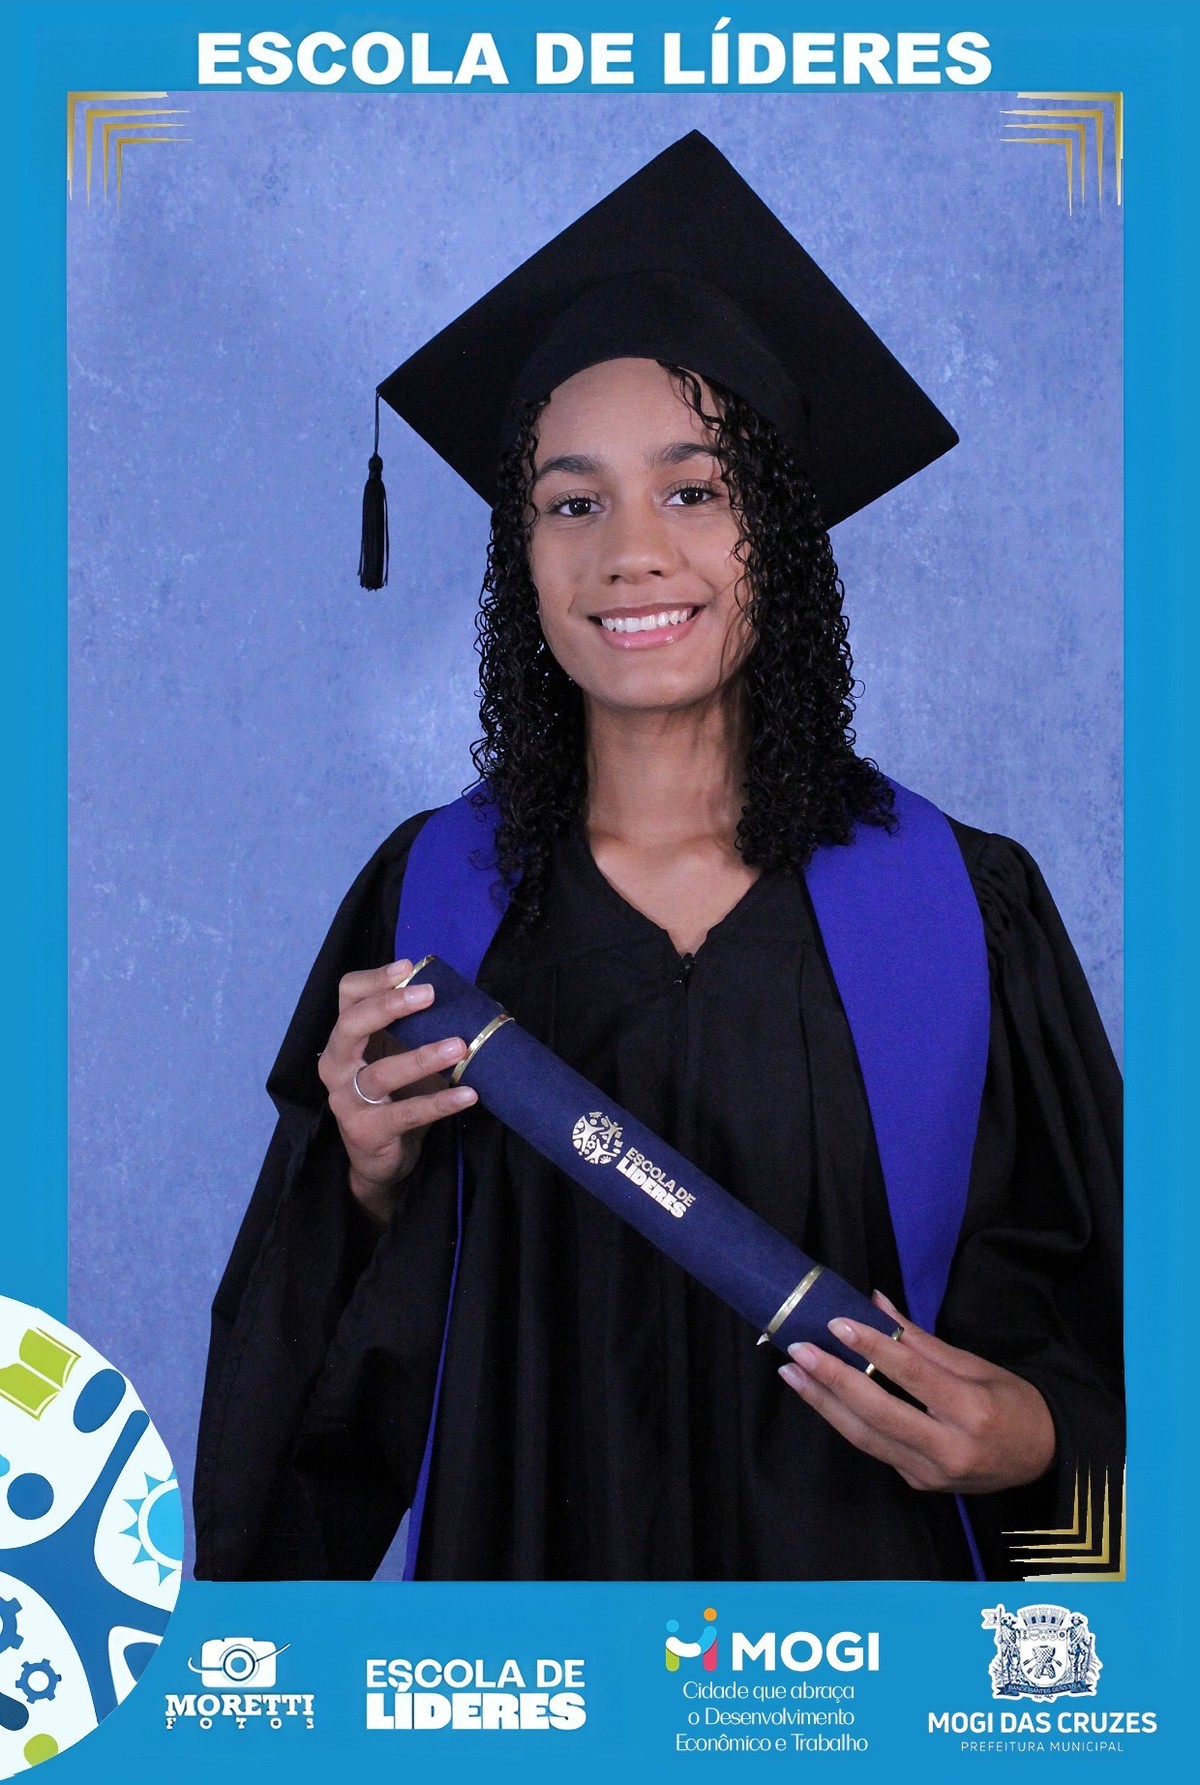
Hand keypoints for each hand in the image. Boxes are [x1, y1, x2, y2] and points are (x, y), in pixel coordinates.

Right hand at [318, 958, 477, 1226]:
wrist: (377, 1159)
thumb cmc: (391, 1096)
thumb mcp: (395, 1055)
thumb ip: (414, 1028)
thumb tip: (467, 998)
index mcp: (344, 1039)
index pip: (347, 996)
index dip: (375, 978)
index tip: (409, 967)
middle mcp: (336, 1065)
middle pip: (351, 1025)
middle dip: (389, 1005)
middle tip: (429, 995)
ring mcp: (347, 1100)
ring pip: (381, 1073)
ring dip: (422, 1057)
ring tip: (458, 1046)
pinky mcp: (367, 1131)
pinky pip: (406, 1113)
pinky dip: (440, 1103)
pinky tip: (468, 1094)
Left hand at [778, 1291, 1055, 1493]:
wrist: (1043, 1460)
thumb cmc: (1014, 1404)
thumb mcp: (976, 1365)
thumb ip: (920, 1339)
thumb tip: (875, 1302)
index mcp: (973, 1412)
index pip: (912, 1375)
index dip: (872, 1348)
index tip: (836, 1322)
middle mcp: (950, 1450)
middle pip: (878, 1413)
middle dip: (832, 1380)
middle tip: (798, 1350)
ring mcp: (931, 1474)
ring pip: (865, 1437)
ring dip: (823, 1403)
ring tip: (793, 1373)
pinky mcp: (918, 1484)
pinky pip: (874, 1447)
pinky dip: (844, 1420)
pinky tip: (821, 1396)